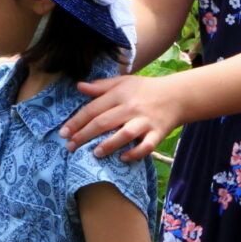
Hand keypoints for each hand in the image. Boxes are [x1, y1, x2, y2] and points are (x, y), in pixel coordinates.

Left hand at [59, 74, 184, 161]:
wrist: (177, 95)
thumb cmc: (145, 89)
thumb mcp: (123, 82)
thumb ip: (101, 86)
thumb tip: (79, 86)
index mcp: (120, 94)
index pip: (93, 108)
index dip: (76, 121)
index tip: (63, 133)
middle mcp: (131, 107)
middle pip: (104, 122)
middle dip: (85, 135)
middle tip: (70, 147)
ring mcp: (145, 121)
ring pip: (125, 134)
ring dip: (109, 144)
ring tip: (95, 153)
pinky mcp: (158, 133)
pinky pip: (146, 146)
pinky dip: (135, 153)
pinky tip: (123, 158)